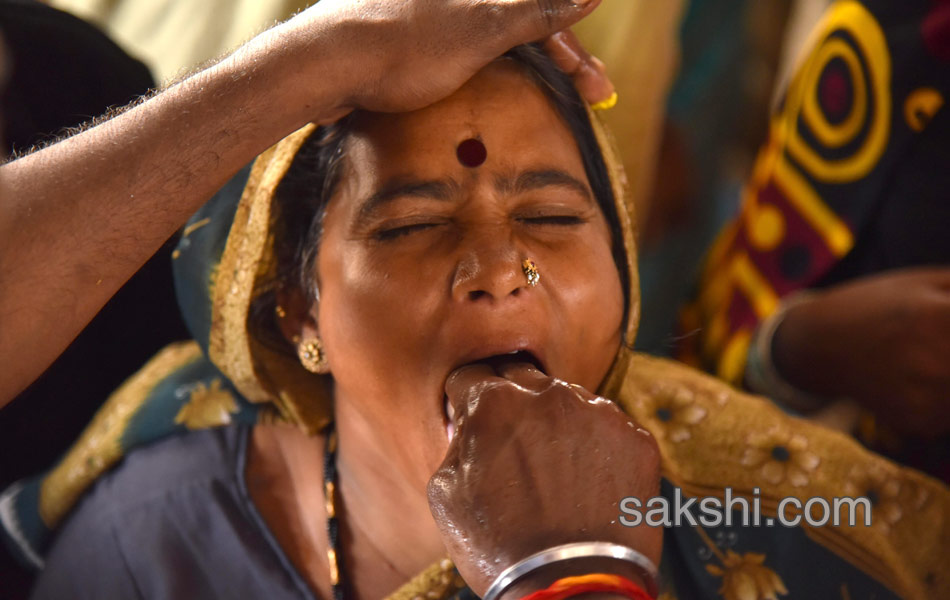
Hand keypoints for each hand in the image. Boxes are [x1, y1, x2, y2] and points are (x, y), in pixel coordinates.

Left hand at [274, 0, 609, 118]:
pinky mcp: (414, 34)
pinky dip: (492, 69)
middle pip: (526, 20)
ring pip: (499, 36)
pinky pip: (468, 47)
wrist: (328, 64)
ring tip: (553, 98)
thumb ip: (537, 9)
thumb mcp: (483, 28)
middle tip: (592, 97)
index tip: (600, 89)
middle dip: (560, 57)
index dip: (576, 51)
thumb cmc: (404, 45)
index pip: (545, 12)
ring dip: (529, 65)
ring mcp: (436, 13)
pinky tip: (499, 94)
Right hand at [427, 363, 661, 595]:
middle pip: (521, 379)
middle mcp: (548, 394)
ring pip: (567, 402)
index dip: (465, 402)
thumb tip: (466, 425)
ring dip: (555, 424)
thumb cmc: (500, 549)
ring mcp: (598, 414)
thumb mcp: (445, 495)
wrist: (570, 588)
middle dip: (510, 404)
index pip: (472, 378)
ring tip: (553, 474)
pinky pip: (608, 429)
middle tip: (510, 446)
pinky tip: (585, 484)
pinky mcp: (635, 439)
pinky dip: (595, 448)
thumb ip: (456, 442)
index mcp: (494, 402)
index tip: (470, 421)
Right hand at [773, 267, 949, 436]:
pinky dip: (949, 399)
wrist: (818, 344)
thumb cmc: (880, 304)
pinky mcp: (920, 423)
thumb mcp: (930, 282)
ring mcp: (928, 397)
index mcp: (942, 318)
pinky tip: (928, 380)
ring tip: (936, 359)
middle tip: (943, 347)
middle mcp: (937, 362)